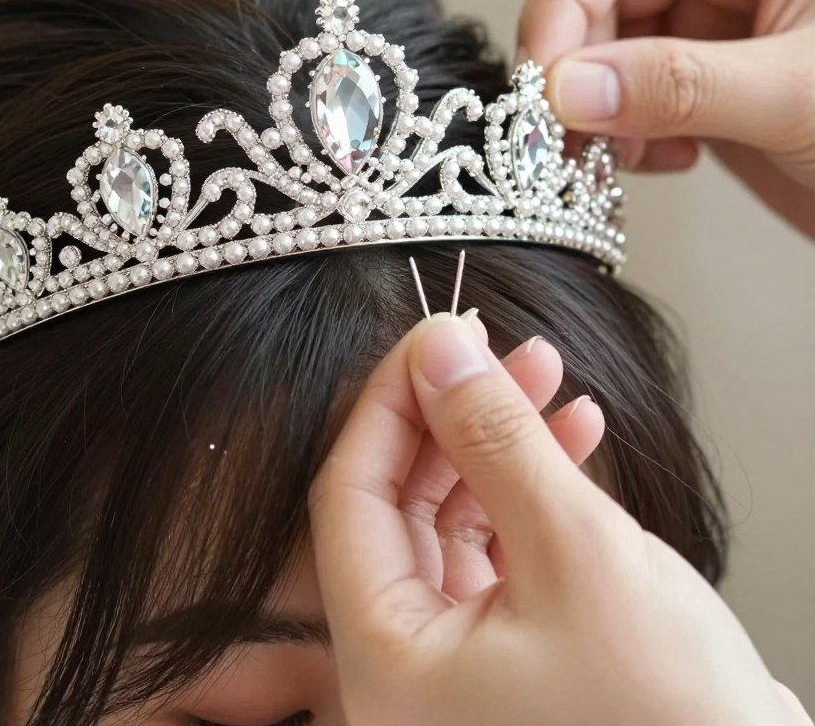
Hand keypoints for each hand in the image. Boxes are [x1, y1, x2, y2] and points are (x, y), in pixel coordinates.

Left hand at [309, 315, 809, 725]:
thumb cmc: (672, 721)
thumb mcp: (576, 553)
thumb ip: (496, 440)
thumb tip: (442, 349)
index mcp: (385, 661)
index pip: (351, 494)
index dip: (391, 402)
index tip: (437, 337)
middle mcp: (405, 671)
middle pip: (400, 504)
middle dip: (454, 417)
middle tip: (499, 352)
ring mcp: (457, 670)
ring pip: (451, 522)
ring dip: (498, 447)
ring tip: (548, 382)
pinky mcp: (511, 661)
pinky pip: (497, 554)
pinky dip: (528, 495)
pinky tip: (571, 440)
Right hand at [518, 0, 814, 237]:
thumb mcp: (801, 96)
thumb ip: (679, 86)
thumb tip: (564, 90)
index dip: (563, 1)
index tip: (540, 81)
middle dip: (573, 60)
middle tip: (562, 133)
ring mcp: (714, 16)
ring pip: (601, 40)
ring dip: (592, 103)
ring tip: (624, 156)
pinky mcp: (704, 73)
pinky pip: (624, 86)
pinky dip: (620, 129)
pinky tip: (664, 160)